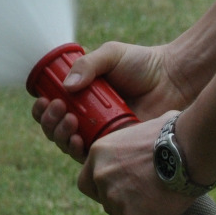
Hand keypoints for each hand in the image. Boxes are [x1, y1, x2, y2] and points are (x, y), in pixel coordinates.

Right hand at [31, 41, 185, 161]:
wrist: (173, 79)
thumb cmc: (144, 64)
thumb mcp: (111, 55)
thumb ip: (87, 64)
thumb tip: (66, 87)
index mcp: (82, 96)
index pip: (52, 107)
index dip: (42, 109)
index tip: (44, 100)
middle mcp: (87, 118)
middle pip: (55, 129)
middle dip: (49, 122)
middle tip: (60, 110)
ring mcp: (101, 135)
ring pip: (68, 145)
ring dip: (60, 136)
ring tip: (70, 123)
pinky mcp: (115, 150)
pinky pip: (90, 159)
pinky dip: (78, 152)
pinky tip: (79, 141)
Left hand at [77, 115, 192, 214]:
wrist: (188, 151)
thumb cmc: (173, 134)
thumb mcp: (144, 128)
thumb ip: (135, 139)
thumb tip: (152, 132)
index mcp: (99, 154)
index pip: (86, 182)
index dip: (100, 189)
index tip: (117, 190)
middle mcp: (101, 178)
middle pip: (106, 202)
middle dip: (122, 203)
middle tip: (143, 200)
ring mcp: (116, 200)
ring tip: (158, 210)